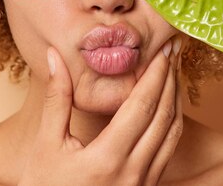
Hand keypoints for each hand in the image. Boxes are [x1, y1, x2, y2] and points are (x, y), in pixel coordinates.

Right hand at [18, 40, 182, 185]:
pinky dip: (172, 122)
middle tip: (174, 50)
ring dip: (176, 99)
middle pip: (164, 116)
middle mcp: (133, 172)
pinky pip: (169, 150)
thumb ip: (56, 99)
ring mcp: (143, 183)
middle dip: (171, 79)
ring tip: (175, 71)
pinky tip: (168, 105)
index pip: (142, 106)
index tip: (162, 49)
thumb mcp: (45, 145)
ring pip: (172, 134)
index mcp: (107, 159)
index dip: (155, 75)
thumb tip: (56, 57)